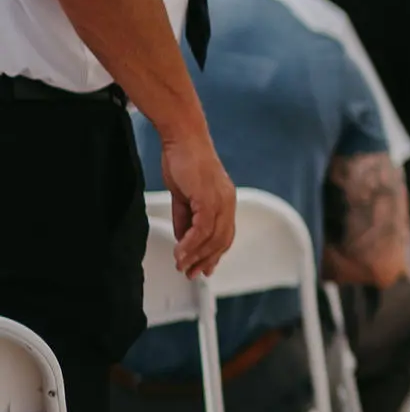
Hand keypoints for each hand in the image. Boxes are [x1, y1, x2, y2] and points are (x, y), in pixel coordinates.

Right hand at [162, 125, 235, 274]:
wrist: (183, 138)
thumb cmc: (183, 160)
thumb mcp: (184, 196)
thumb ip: (185, 219)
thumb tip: (183, 239)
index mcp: (224, 200)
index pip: (225, 234)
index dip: (215, 253)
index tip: (204, 267)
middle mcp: (227, 202)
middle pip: (221, 240)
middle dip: (205, 260)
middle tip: (191, 273)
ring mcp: (220, 200)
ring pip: (212, 238)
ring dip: (195, 255)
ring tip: (182, 266)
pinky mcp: (209, 198)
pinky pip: (202, 229)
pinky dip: (191, 244)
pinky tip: (180, 252)